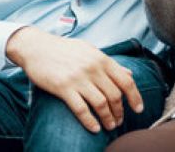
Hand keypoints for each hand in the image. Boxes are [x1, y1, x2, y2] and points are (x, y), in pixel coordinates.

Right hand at [5, 26, 142, 132]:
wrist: (37, 47)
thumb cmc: (64, 49)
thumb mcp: (90, 51)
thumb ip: (109, 64)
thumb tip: (129, 74)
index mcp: (101, 58)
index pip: (125, 80)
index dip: (135, 97)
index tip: (138, 108)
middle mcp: (92, 68)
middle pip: (114, 95)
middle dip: (120, 111)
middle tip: (120, 120)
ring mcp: (78, 78)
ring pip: (101, 104)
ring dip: (108, 118)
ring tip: (110, 126)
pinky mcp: (63, 87)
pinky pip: (81, 109)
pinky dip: (90, 121)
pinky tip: (94, 128)